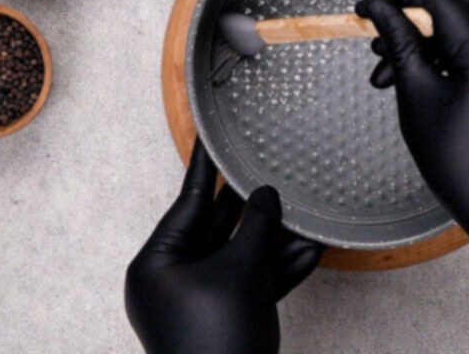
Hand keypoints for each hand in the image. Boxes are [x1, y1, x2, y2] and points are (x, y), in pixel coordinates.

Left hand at [125, 142, 323, 353]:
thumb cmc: (219, 339)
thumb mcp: (240, 272)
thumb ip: (257, 228)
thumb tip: (267, 195)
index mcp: (158, 264)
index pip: (188, 202)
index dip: (207, 168)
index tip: (214, 135)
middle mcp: (173, 279)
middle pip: (216, 228)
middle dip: (251, 206)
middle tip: (269, 166)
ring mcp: (200, 302)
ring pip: (239, 256)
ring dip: (273, 239)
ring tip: (304, 211)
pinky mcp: (225, 319)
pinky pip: (250, 284)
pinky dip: (276, 270)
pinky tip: (310, 250)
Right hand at [356, 0, 468, 251]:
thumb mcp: (421, 103)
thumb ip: (402, 47)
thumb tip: (381, 10)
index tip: (364, 10)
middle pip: (453, 7)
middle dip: (409, 21)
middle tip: (374, 47)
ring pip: (468, 29)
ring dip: (428, 43)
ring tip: (390, 76)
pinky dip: (452, 56)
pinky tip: (425, 82)